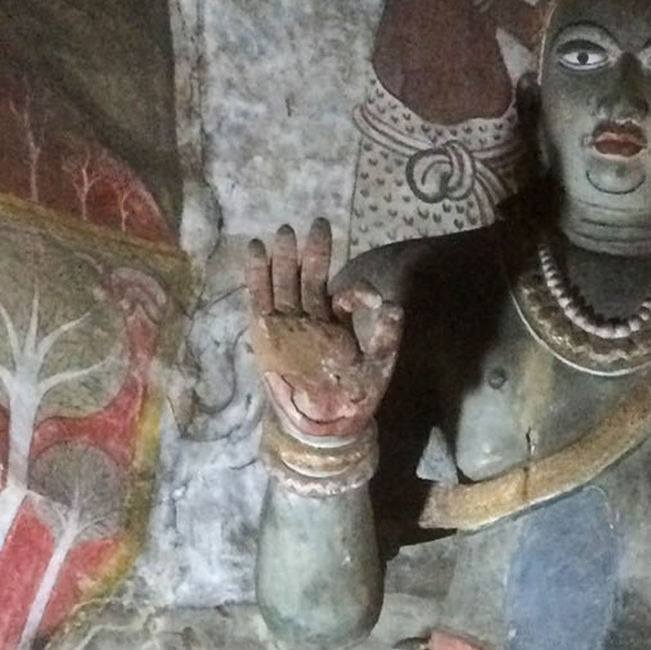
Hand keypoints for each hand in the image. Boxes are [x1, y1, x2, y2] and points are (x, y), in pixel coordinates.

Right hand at [245, 218, 401, 443]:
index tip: (371, 296)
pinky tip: (255, 251)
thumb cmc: (351, 398)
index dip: (355, 290)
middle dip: (309, 251)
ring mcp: (285, 325)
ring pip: (282, 283)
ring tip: (283, 231)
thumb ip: (386, 335)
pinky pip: (259, 299)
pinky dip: (257, 276)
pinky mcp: (266, 334)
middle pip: (307, 277)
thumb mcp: (377, 366)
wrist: (324, 426)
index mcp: (334, 325)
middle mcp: (308, 320)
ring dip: (282, 258)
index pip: (339, 293)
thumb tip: (395, 304)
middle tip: (319, 223)